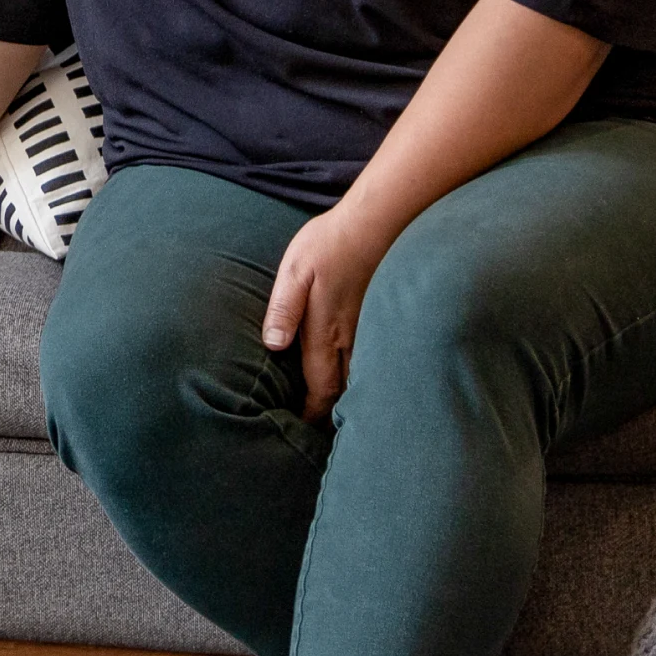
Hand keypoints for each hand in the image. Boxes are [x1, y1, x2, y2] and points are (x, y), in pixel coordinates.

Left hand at [261, 205, 393, 419]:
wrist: (379, 222)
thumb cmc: (330, 244)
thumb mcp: (295, 272)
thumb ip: (284, 310)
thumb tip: (273, 347)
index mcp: (326, 333)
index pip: (320, 389)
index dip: (311, 413)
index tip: (300, 431)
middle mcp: (352, 339)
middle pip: (344, 391)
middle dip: (333, 415)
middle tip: (321, 433)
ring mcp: (371, 330)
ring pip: (363, 377)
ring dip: (353, 397)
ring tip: (343, 417)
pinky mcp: (382, 318)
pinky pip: (376, 358)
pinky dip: (369, 375)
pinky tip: (365, 378)